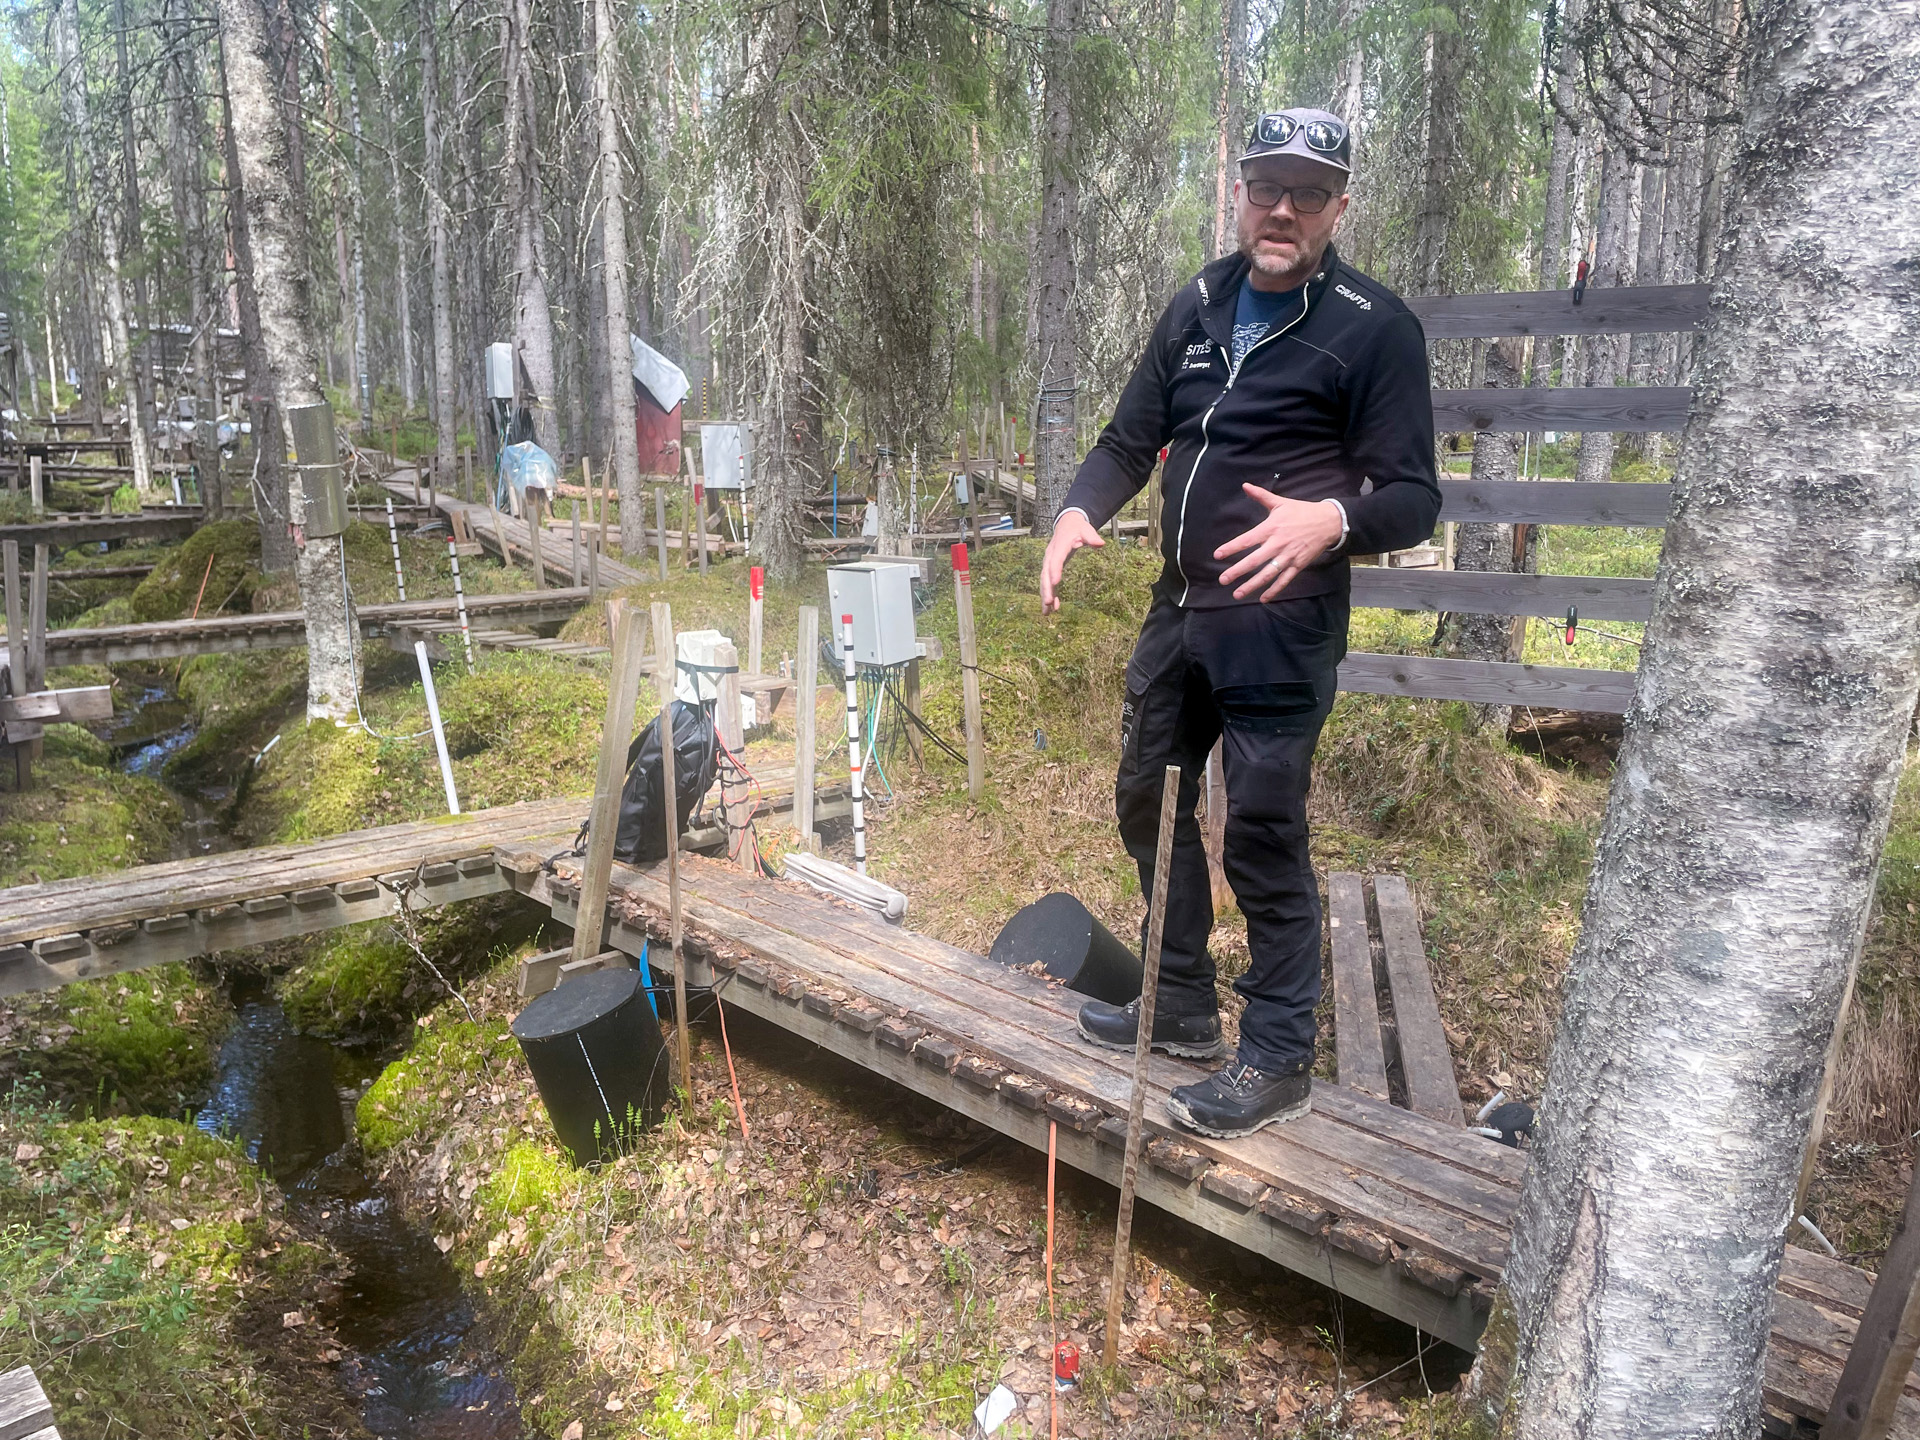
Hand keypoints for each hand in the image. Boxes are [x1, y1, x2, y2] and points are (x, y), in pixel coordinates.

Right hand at [1039, 509, 1104, 612]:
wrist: (1066, 523)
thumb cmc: (1077, 528)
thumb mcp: (1086, 529)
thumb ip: (1092, 537)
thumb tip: (1101, 543)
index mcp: (1059, 547)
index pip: (1056, 560)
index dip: (1055, 571)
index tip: (1056, 582)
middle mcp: (1050, 556)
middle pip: (1045, 574)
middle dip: (1046, 589)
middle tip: (1049, 602)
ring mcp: (1048, 563)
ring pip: (1044, 581)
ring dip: (1045, 596)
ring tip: (1047, 612)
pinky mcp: (1050, 568)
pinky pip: (1048, 583)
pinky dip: (1050, 594)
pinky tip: (1053, 609)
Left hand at [1214, 486, 1344, 600]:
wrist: (1328, 521)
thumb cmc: (1302, 512)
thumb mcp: (1280, 502)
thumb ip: (1261, 496)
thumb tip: (1245, 485)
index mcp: (1271, 528)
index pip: (1247, 540)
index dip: (1231, 548)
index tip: (1218, 555)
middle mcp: (1277, 544)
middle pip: (1254, 561)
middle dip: (1237, 571)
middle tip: (1223, 580)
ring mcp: (1288, 556)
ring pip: (1267, 574)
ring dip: (1252, 585)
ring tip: (1237, 594)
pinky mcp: (1298, 565)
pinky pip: (1284, 580)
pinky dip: (1274, 590)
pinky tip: (1263, 598)